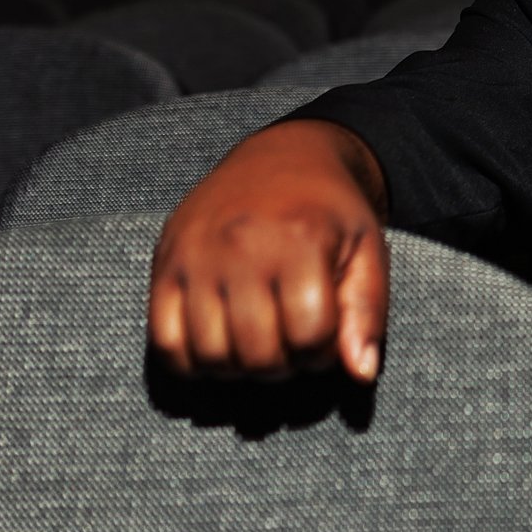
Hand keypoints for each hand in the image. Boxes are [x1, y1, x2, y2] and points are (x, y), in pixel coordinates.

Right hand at [149, 119, 390, 382]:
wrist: (281, 156)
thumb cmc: (330, 212)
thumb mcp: (367, 250)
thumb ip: (368, 312)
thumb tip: (360, 374)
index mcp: (300, 240)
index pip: (309, 336)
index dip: (323, 351)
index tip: (323, 332)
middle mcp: (241, 247)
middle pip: (259, 355)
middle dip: (283, 365)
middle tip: (290, 341)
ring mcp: (196, 256)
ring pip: (211, 357)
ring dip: (239, 368)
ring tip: (258, 340)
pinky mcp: (164, 264)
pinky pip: (166, 343)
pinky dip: (192, 361)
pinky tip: (220, 343)